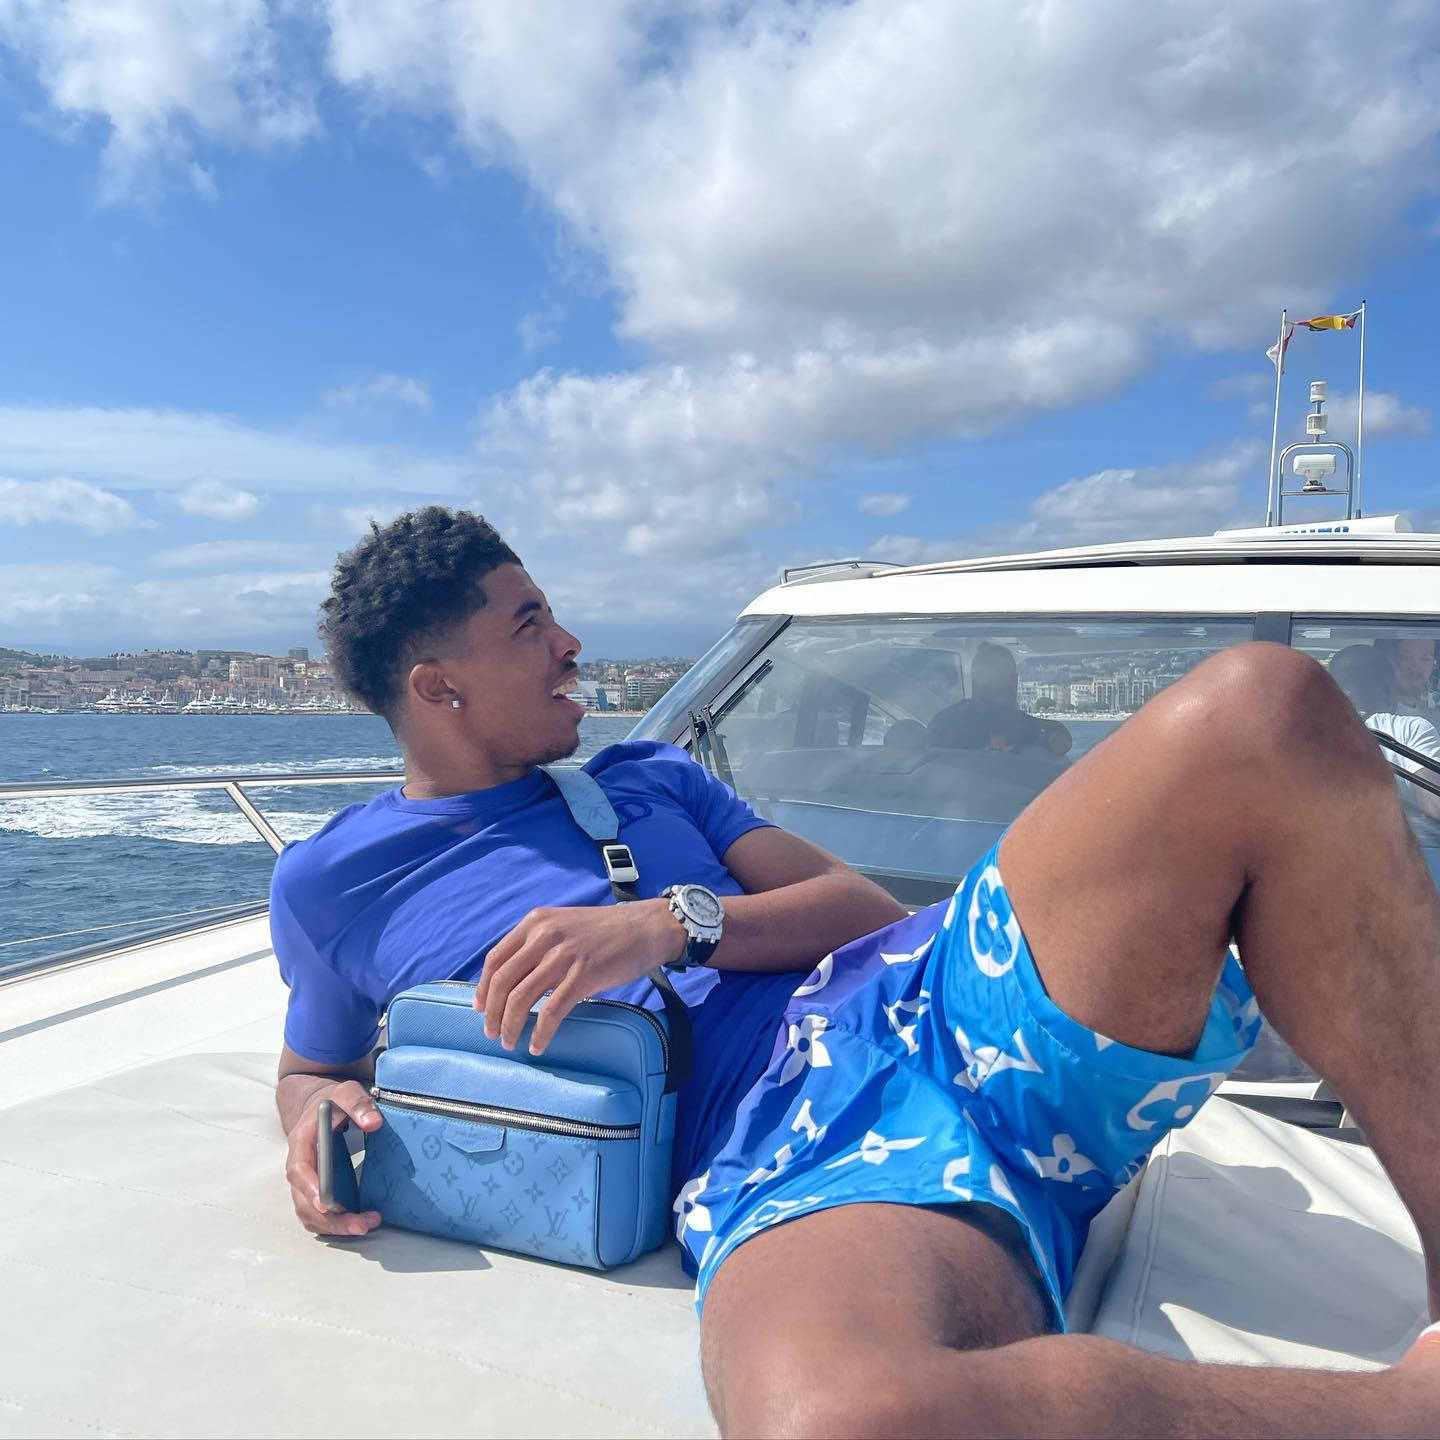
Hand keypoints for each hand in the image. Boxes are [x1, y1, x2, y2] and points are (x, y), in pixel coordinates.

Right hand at [285, 1080, 383, 1236]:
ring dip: (335, 1226)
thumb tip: (374, 1123)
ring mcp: (305, 1183)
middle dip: (331, 1219)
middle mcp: (299, 1168)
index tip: (326, 1203)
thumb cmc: (330, 1102)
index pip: (299, 1171)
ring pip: (311, 1214)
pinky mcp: (315, 1190)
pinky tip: (358, 1222)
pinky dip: (335, 1224)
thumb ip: (358, 1103)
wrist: (318, 1105)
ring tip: (365, 1225)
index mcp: (301, 1144)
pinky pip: (318, 1215)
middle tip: (361, 1225)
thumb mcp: (345, 1093)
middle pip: (305, 1202)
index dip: (311, 1189)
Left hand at [476, 900, 685, 1054]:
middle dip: (491, 1013)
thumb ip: (538, 943)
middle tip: (491, 1033)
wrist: (646, 927)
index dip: (482, 988)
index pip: (496, 959)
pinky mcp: (583, 975)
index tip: (479, 1008)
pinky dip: (540, 1033)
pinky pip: (552, 1011)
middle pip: (502, 981)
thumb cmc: (606, 930)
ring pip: (521, 998)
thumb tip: (515, 978)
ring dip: (510, 1026)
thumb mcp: (563, 924)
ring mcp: (564, 955)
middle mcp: (544, 936)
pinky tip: (537, 1045)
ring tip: (510, 1042)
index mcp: (535, 922)